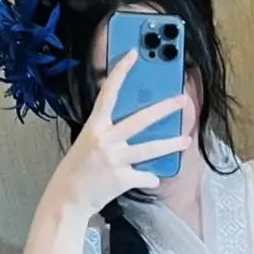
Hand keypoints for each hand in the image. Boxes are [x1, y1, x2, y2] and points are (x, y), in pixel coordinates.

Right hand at [47, 52, 190, 215]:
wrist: (68, 199)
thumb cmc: (77, 170)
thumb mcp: (87, 142)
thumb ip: (106, 130)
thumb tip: (131, 123)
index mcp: (94, 126)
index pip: (109, 92)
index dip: (121, 71)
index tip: (134, 54)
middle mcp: (105, 139)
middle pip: (141, 120)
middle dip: (164, 108)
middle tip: (182, 100)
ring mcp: (115, 159)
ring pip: (150, 149)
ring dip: (171, 144)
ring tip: (186, 140)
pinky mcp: (122, 179)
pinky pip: (145, 175)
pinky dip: (150, 178)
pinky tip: (152, 179)